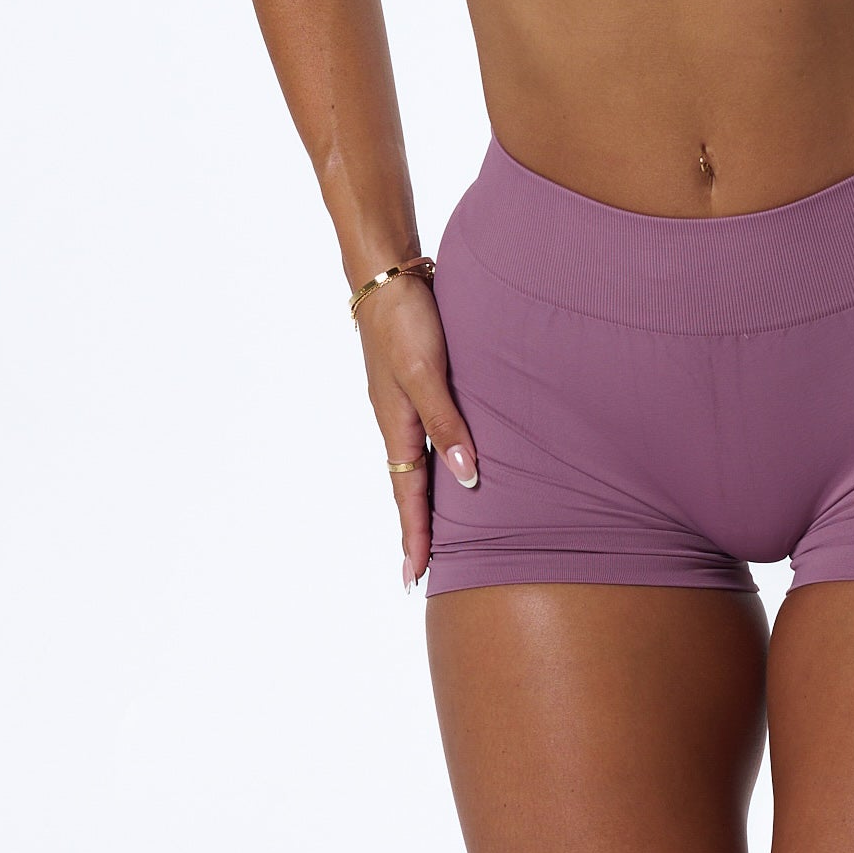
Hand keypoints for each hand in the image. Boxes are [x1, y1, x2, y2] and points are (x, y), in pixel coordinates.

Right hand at [356, 274, 476, 589]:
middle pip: (408, 488)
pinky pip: (429, 437)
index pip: (407, 495)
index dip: (415, 536)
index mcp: (397, 425)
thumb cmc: (405, 320)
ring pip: (418, 464)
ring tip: (436, 533)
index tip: (415, 579)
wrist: (387, 274)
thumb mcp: (425, 373)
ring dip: (425, 500)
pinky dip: (437, 463)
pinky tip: (451, 465)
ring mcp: (406, 404)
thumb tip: (466, 478)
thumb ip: (447, 423)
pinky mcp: (418, 385)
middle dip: (416, 530)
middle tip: (421, 572)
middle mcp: (399, 421)